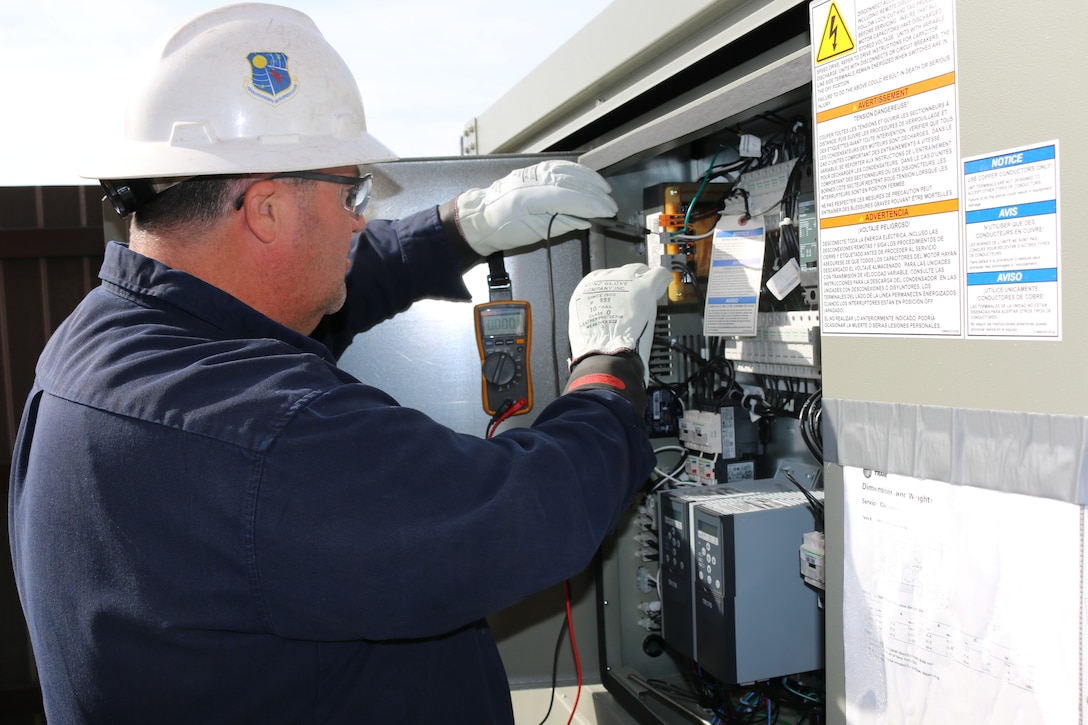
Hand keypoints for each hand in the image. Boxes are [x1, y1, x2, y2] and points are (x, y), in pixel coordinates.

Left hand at [454, 160, 617, 256]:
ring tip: (606, 192)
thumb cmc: (504, 228)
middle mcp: (531, 180)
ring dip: (591, 181)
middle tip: (611, 206)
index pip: (568, 198)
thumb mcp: (533, 234)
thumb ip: (561, 224)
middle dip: (595, 194)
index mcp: (527, 199)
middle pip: (572, 182)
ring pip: (569, 171)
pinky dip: (579, 172)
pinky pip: (562, 166)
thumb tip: (585, 220)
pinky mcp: (535, 169)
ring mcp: (533, 172)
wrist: (483, 215)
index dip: (591, 205)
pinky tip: (590, 179)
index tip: (606, 212)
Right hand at [567, 264, 670, 383]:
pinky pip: (658, 275)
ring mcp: (627, 282)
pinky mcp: (645, 288)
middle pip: (624, 272)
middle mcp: (607, 278)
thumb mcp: (584, 320)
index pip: (606, 276)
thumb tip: (602, 310)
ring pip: (641, 272)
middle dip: (632, 280)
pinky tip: (665, 280)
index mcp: (588, 285)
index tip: (622, 290)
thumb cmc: (594, 342)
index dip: (617, 284)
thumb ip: (594, 308)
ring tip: (651, 289)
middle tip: (637, 293)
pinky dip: (662, 278)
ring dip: (646, 280)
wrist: (605, 350)